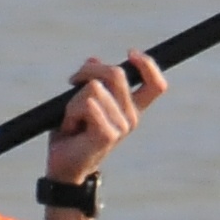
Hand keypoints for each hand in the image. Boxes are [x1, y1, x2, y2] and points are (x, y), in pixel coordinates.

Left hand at [45, 51, 164, 185]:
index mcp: (131, 108)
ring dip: (73, 100)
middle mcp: (131, 117)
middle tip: (73, 81)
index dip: (148, 64)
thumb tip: (94, 60)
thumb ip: (91, 80)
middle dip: (88, 72)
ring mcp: (121, 127)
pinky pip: (88, 105)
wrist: (64, 166)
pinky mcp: (108, 135)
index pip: (155, 85)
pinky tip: (70, 126)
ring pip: (94, 89)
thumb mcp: (81, 99)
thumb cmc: (73, 133)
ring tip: (72, 119)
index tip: (131, 53)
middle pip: (116, 74)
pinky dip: (73, 111)